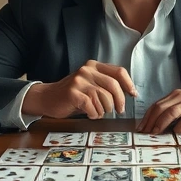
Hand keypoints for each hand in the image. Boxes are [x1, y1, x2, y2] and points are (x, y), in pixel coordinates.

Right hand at [22, 61, 136, 119]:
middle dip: (119, 101)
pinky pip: (92, 106)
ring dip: (104, 110)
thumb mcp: (90, 84)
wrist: (47, 98)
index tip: (133, 95)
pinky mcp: (72, 93)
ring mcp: (79, 81)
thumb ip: (106, 84)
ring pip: (104, 97)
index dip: (129, 84)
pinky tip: (90, 114)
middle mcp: (87, 70)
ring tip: (98, 112)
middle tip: (119, 110)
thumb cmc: (73, 94)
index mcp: (94, 66)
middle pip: (113, 85)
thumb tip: (129, 93)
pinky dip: (94, 114)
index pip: (119, 71)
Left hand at [135, 88, 180, 133]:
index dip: (146, 117)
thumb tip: (160, 126)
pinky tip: (176, 133)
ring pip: (171, 112)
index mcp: (177, 95)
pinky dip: (180, 126)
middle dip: (150, 121)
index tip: (140, 129)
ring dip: (161, 124)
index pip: (156, 105)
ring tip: (155, 134)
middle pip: (160, 108)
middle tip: (143, 134)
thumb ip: (176, 112)